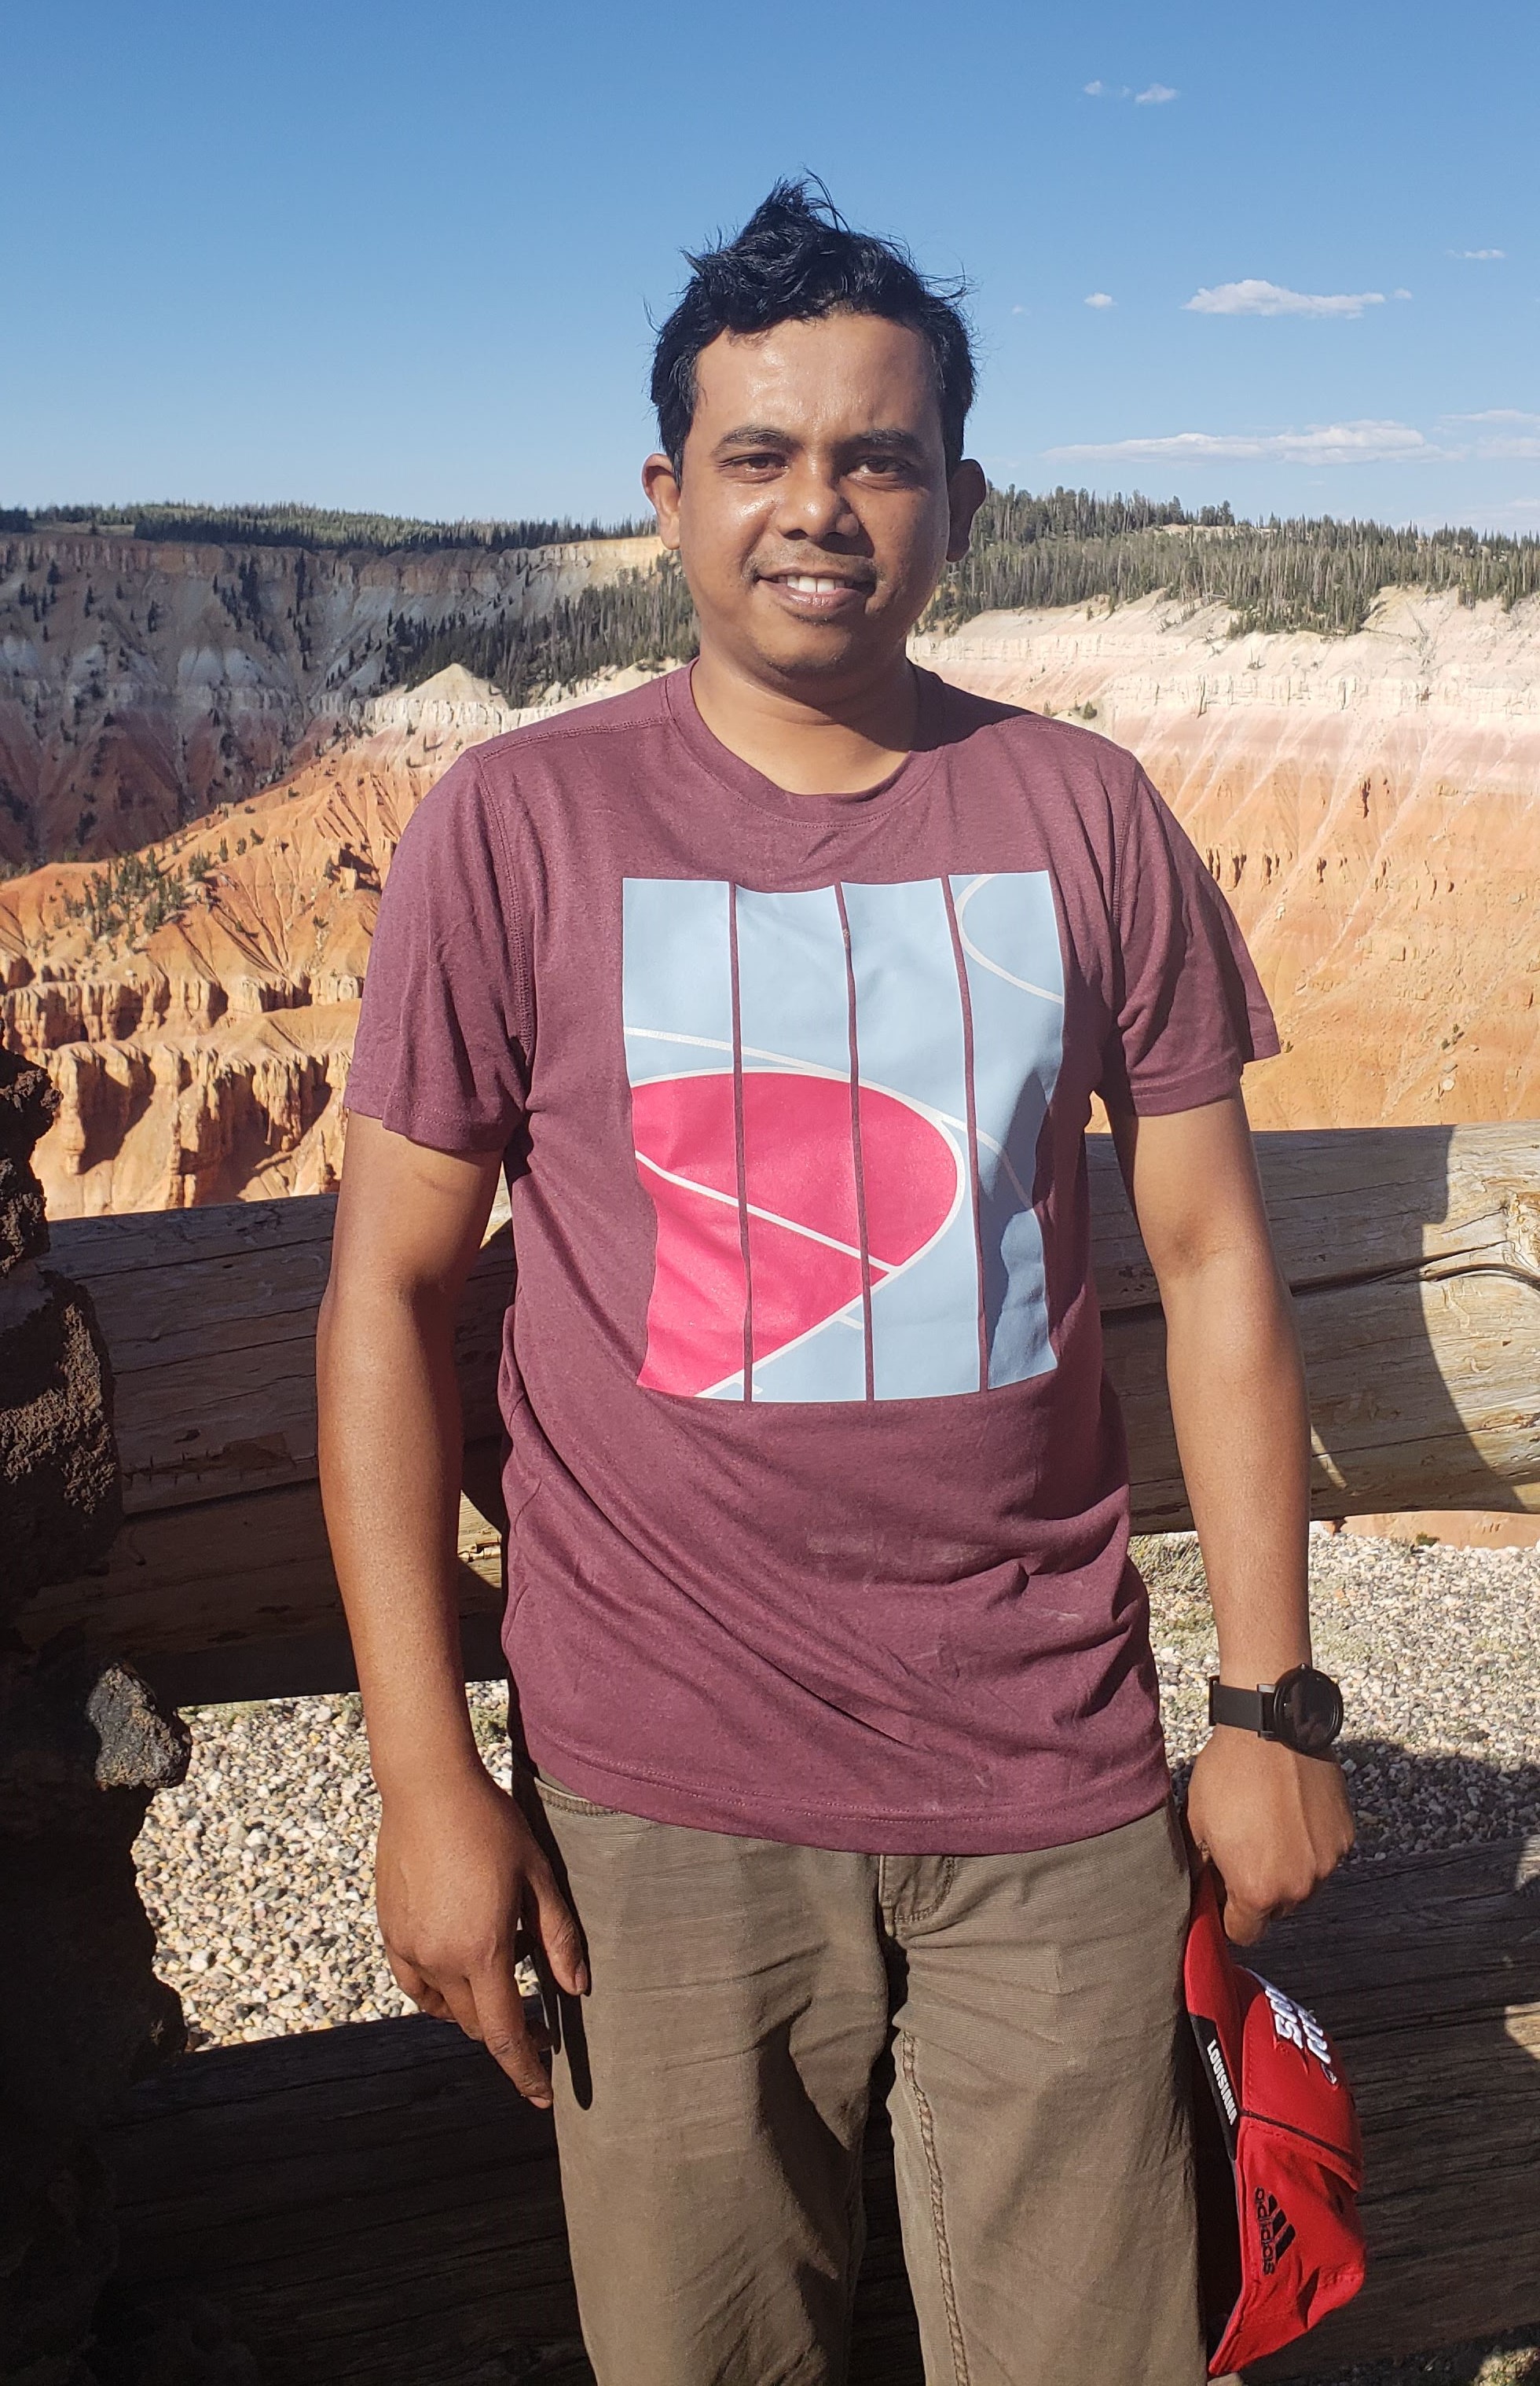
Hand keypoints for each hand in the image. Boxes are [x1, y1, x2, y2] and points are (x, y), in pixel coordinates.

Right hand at [374, 1764, 587, 2104]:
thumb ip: (559, 1937)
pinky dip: (438, 1990)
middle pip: (476, 2025)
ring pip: (443, 2008)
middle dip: (508, 2036)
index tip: (542, 2096)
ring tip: (500, 1979)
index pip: (505, 2035)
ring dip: (473, 2010)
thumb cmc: (491, 1826)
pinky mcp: (390, 1931)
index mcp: (483, 1951)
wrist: (428, 1788)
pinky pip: (414, 1983)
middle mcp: (440, 1959)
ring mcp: (409, 1947)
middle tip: (538, 2027)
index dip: (525, 2071)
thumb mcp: (538, 1877)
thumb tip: (577, 1989)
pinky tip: (457, 1965)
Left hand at [1185, 1729, 1354, 1944]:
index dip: (1228, 1918)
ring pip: (1303, 1883)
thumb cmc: (1228, 1774)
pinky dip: (1309, 1843)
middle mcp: (1298, 1886)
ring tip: (1270, 1828)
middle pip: (1276, 1910)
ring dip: (1288, 1868)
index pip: (1244, 1933)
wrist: (1270, 1728)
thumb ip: (1200, 1867)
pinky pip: (1323, 1854)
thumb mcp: (1196, 1823)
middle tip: (1244, 1854)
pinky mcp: (1344, 1836)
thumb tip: (1201, 1888)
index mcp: (1257, 1890)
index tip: (1221, 1897)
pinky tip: (1292, 1813)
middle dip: (1259, 1891)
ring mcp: (1326, 1861)